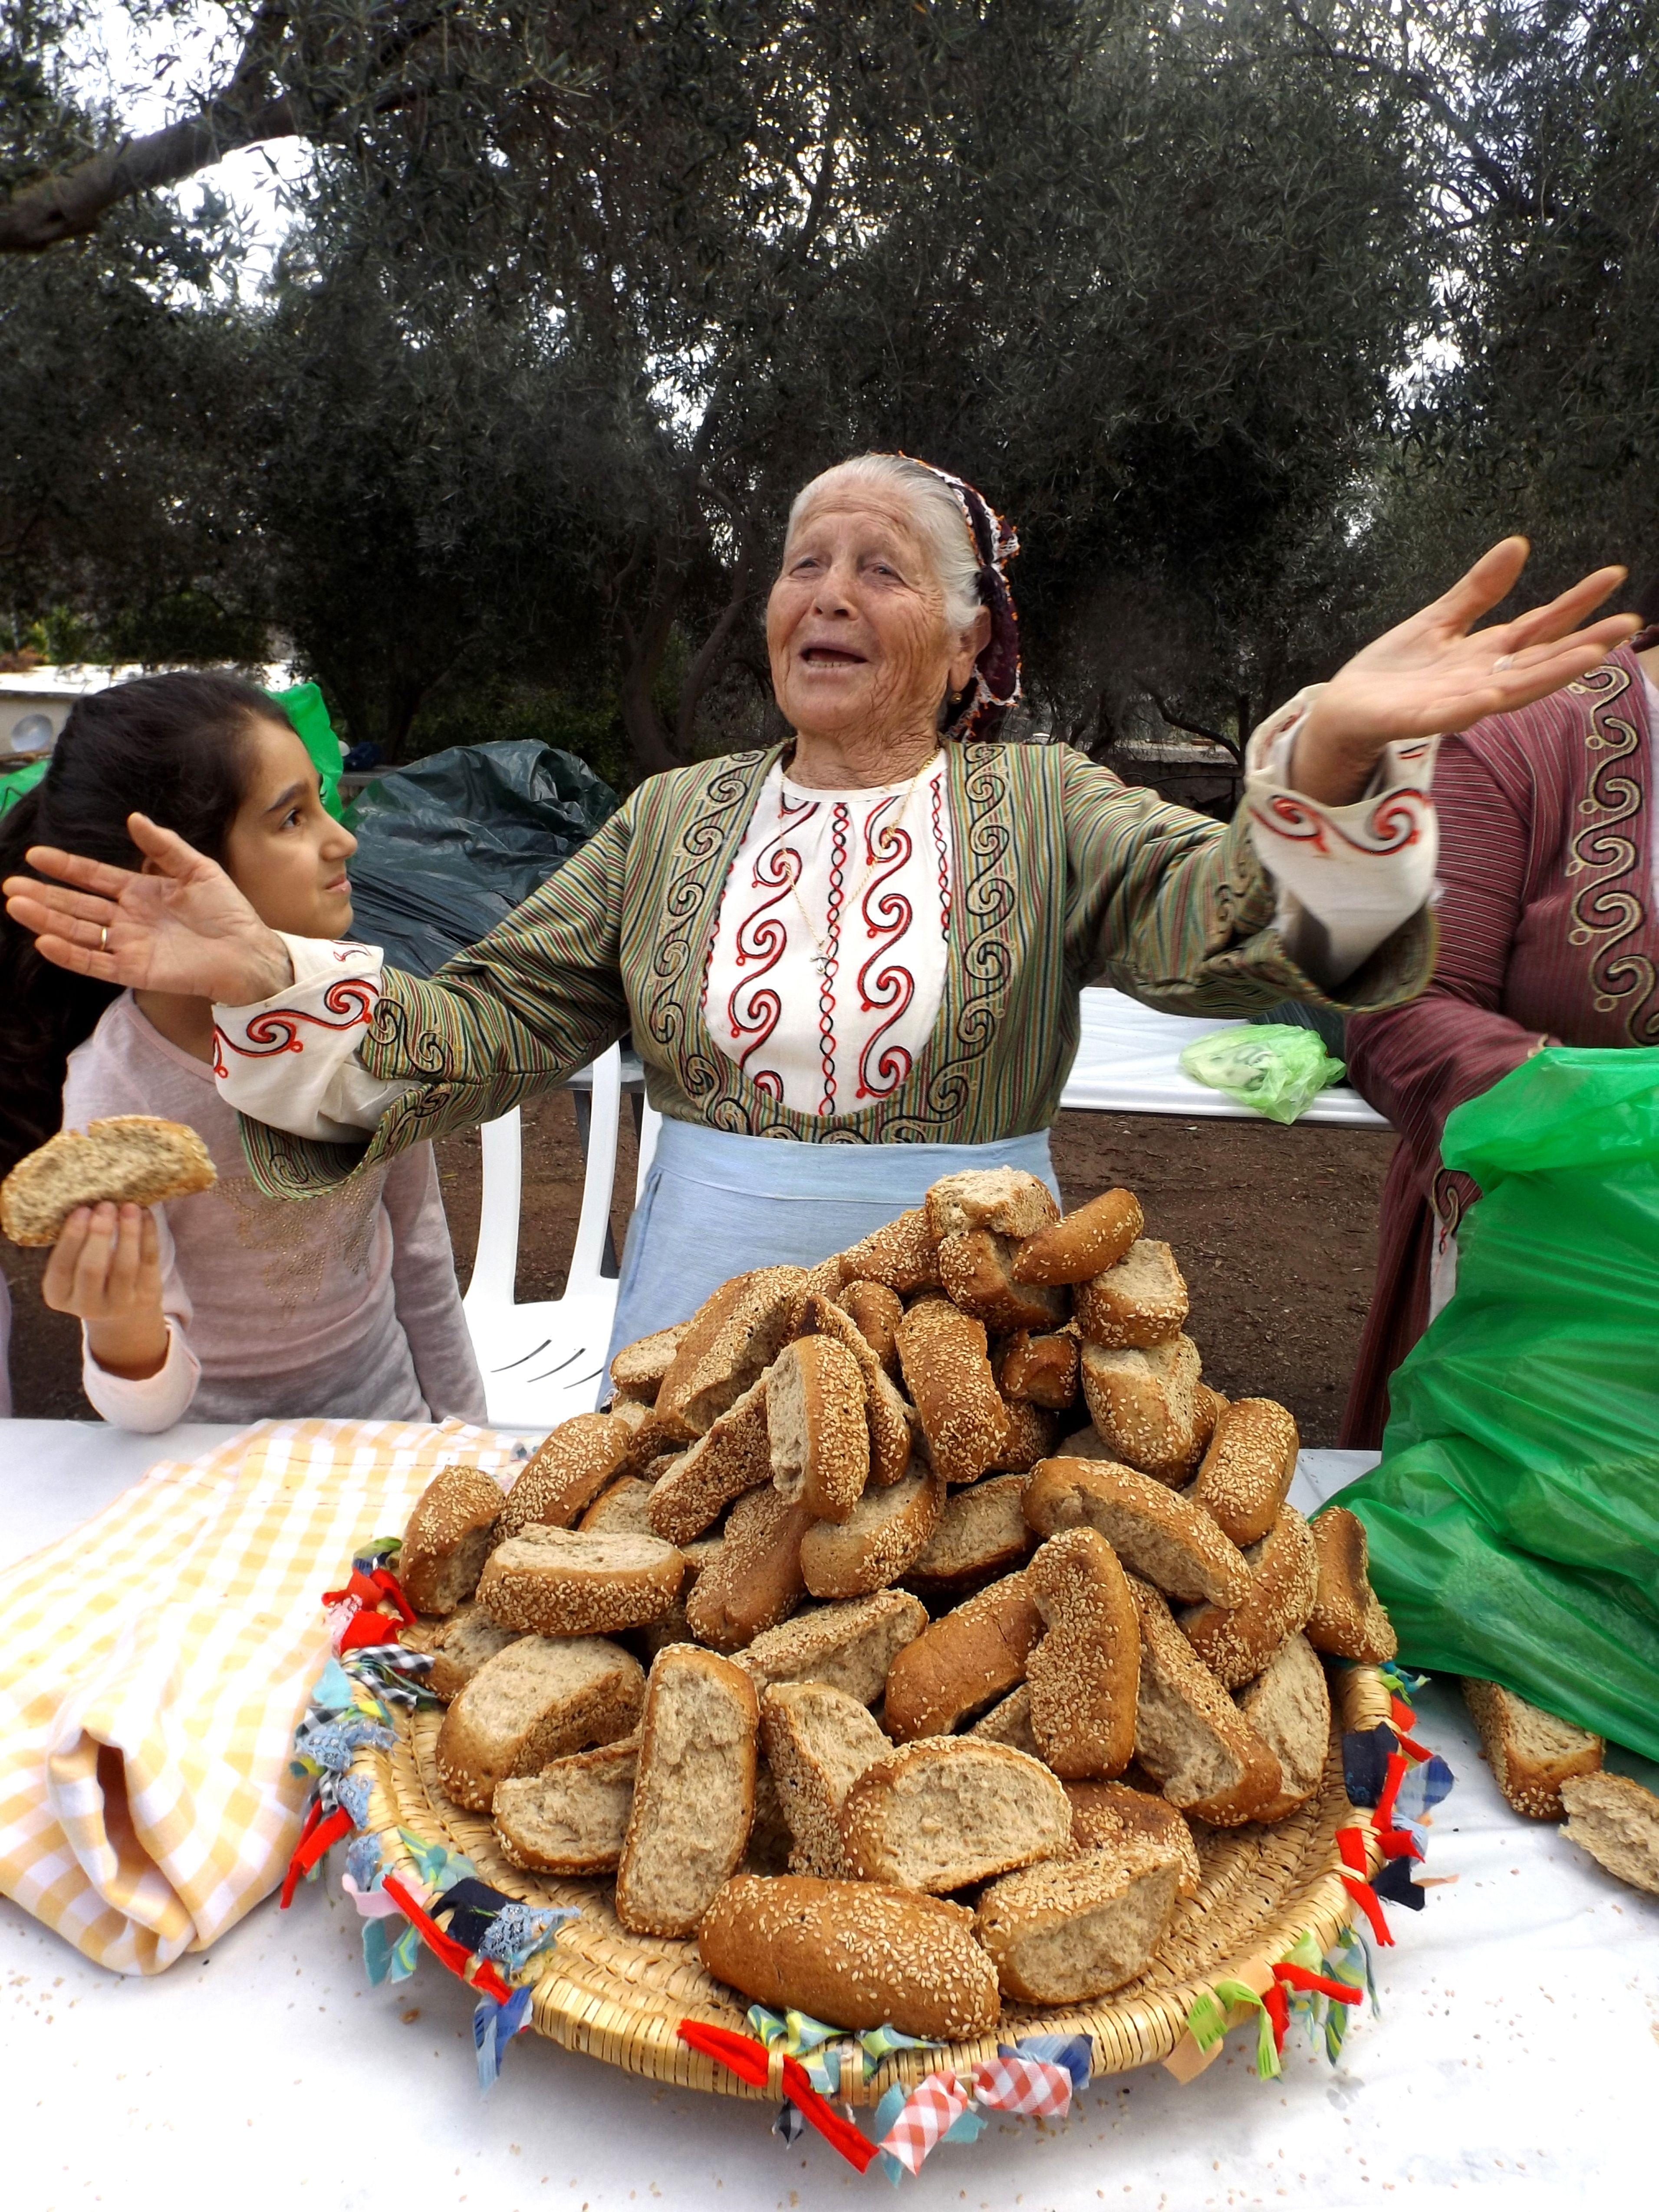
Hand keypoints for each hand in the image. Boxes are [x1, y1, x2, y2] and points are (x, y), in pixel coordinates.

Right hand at [2, 813, 292, 1004]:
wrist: (248, 951)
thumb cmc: (228, 911)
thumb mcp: (198, 869)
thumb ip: (165, 846)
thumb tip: (134, 818)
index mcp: (140, 891)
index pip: (93, 877)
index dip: (65, 866)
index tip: (35, 855)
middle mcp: (128, 918)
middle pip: (77, 905)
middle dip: (44, 895)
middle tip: (10, 885)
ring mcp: (128, 945)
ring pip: (78, 932)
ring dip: (47, 921)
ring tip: (16, 906)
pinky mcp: (135, 970)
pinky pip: (96, 963)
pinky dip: (71, 955)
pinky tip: (45, 942)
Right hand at [42, 1203, 170, 1380]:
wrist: (120, 1312)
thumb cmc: (89, 1277)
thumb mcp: (73, 1268)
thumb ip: (75, 1244)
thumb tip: (89, 1202)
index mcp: (58, 1295)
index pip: (61, 1266)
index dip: (72, 1237)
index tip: (82, 1209)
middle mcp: (87, 1306)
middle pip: (92, 1268)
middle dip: (99, 1233)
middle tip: (105, 1205)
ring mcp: (119, 1305)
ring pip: (125, 1266)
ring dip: (128, 1232)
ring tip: (129, 1207)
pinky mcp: (146, 1297)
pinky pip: (149, 1262)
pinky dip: (149, 1235)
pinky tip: (145, 1215)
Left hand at [1295, 540, 1639, 803]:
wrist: (1344, 709)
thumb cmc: (1395, 671)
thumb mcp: (1440, 620)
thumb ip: (1479, 590)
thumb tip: (1518, 544)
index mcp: (1486, 655)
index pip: (1540, 625)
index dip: (1576, 602)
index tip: (1613, 574)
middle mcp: (1480, 680)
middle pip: (1539, 661)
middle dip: (1583, 645)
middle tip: (1627, 624)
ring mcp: (1452, 703)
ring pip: (1509, 691)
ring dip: (1547, 675)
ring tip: (1587, 656)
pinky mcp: (1415, 721)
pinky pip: (1446, 716)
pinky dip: (1469, 707)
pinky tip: (1491, 696)